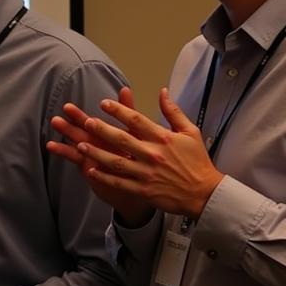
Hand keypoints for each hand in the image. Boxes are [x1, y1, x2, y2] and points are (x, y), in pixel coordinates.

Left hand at [54, 87, 222, 221]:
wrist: (204, 193)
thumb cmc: (197, 161)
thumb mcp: (190, 132)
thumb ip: (173, 112)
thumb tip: (162, 92)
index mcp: (163, 138)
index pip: (137, 120)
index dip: (119, 110)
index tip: (104, 103)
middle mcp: (152, 154)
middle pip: (122, 139)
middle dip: (102, 129)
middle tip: (86, 121)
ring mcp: (146, 173)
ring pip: (116, 162)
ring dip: (97, 153)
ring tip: (81, 145)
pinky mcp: (143, 190)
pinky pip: (120, 182)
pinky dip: (104, 177)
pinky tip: (90, 170)